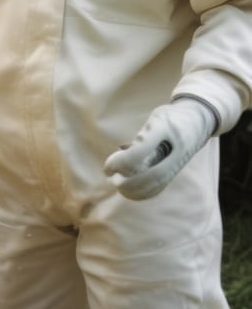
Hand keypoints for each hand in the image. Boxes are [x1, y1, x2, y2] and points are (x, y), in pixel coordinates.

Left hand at [103, 98, 217, 199]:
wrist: (199, 120)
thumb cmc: (171, 117)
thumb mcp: (156, 118)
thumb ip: (141, 135)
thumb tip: (121, 149)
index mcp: (164, 129)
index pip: (141, 151)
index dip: (121, 161)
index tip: (108, 166)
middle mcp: (174, 148)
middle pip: (152, 174)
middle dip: (130, 182)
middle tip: (112, 180)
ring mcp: (178, 160)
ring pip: (158, 182)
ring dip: (136, 190)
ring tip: (119, 188)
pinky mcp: (177, 168)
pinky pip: (162, 183)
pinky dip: (146, 191)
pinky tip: (132, 192)